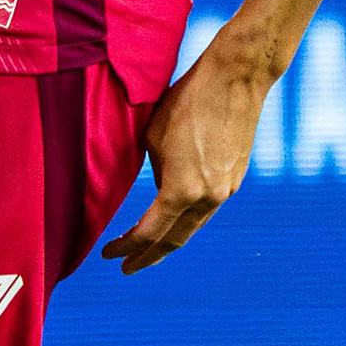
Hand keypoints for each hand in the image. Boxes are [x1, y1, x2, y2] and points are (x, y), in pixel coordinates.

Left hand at [99, 40, 274, 273]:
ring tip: (150, 248)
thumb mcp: (154, 139)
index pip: (148, 232)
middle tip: (127, 267)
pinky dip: (188, 219)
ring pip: (193, 227)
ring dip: (170, 240)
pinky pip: (207, 208)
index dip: (126, 247)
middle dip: (148, 257)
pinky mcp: (236, 178)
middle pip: (174, 241)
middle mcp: (207, 198)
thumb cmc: (187, 101)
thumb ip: (154, 173)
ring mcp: (226, 190)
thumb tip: (158, 188)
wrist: (236, 78)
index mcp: (181, 190)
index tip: (108, 255)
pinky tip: (176, 218)